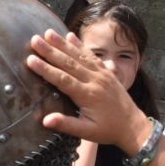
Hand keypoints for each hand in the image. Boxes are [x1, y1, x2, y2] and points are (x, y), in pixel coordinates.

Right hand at [26, 29, 151, 154]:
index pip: (62, 79)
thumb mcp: (87, 133)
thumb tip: (45, 120)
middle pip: (68, 63)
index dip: (45, 69)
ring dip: (63, 43)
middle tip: (34, 40)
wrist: (133, 126)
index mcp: (88, 95)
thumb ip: (66, 125)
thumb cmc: (108, 131)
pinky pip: (91, 56)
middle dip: (50, 50)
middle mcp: (95, 81)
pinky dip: (80, 45)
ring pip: (79, 56)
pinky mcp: (107, 72)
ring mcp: (102, 74)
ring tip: (48, 32)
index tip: (31, 59)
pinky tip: (70, 36)